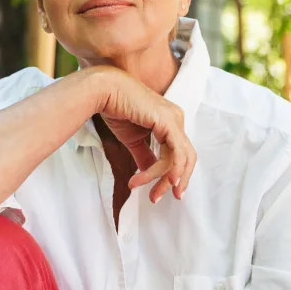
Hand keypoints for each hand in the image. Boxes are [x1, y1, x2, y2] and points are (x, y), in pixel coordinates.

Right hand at [91, 67, 196, 202]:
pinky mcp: (168, 122)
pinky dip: (171, 169)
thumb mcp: (133, 139)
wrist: (104, 92)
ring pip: (180, 159)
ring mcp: (175, 120)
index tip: (161, 192)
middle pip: (186, 158)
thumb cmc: (116, 109)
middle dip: (175, 182)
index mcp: (170, 122)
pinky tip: (166, 181)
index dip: (173, 174)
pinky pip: (175, 153)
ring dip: (165, 180)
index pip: (180, 153)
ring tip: (150, 194)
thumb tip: (149, 173)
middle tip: (160, 198)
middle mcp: (177, 120)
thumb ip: (145, 156)